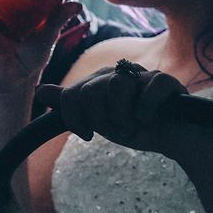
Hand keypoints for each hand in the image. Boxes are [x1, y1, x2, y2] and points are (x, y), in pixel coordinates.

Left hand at [48, 60, 187, 153]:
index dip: (76, 119)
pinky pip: (146, 90)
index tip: (89, 134)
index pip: (71, 94)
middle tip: (119, 127)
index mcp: (100, 80)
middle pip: (89, 92)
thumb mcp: (97, 119)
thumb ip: (71, 104)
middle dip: (102, 119)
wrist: (172, 140)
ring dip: (124, 117)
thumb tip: (40, 90)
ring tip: (135, 122)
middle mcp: (119, 72)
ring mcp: (143, 74)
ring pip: (116, 86)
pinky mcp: (165, 80)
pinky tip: (152, 117)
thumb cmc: (136, 128)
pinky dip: (146, 111)